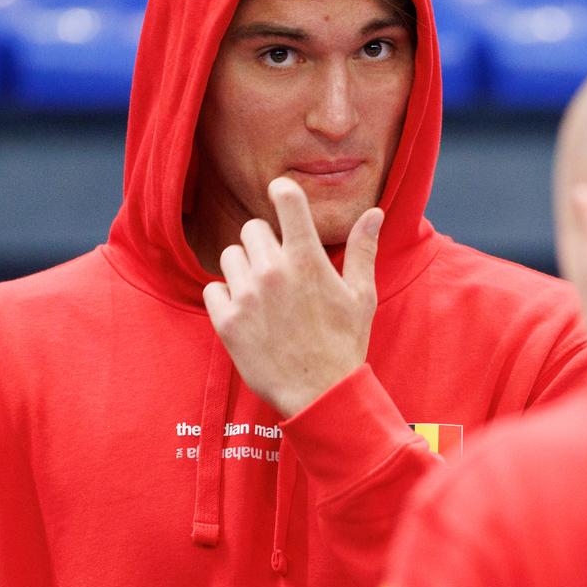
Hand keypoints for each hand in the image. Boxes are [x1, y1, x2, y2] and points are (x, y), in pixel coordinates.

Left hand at [203, 177, 382, 416]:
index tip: (283, 197)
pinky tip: (247, 314)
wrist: (320, 394)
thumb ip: (363, 249)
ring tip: (263, 295)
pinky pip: (213, 289)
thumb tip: (374, 213)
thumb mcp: (361, 295)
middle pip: (253, 228)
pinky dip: (226, 299)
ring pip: (230, 256)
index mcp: (307, 259)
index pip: (286, 197)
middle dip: (265, 243)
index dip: (283, 192)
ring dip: (244, 269)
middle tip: (280, 270)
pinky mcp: (226, 322)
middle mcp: (273, 271)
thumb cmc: (344, 344)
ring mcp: (246, 296)